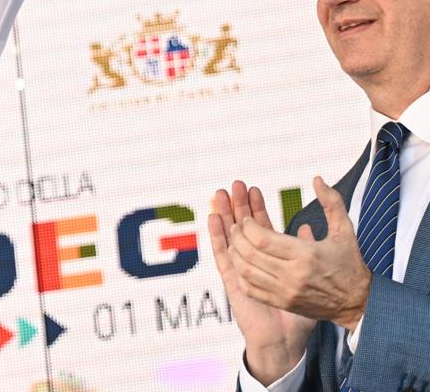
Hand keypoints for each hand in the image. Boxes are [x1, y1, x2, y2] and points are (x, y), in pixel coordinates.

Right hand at [208, 181, 314, 383]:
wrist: (287, 341)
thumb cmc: (301, 315)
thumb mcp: (312, 280)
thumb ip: (310, 253)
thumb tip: (307, 226)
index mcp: (272, 262)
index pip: (262, 229)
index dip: (258, 209)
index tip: (255, 190)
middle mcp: (255, 264)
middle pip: (243, 228)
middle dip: (240, 205)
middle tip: (236, 184)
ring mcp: (241, 271)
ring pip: (230, 237)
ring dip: (225, 215)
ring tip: (222, 194)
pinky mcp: (232, 281)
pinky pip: (222, 256)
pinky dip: (216, 236)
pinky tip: (213, 219)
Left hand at [229, 176, 371, 328]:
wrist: (360, 303)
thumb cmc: (350, 264)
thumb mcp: (345, 230)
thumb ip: (331, 203)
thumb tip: (317, 179)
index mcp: (306, 255)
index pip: (263, 239)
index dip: (248, 225)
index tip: (247, 218)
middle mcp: (294, 276)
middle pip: (250, 254)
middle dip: (237, 236)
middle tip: (235, 225)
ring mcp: (286, 292)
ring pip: (247, 271)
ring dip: (235, 254)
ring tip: (235, 241)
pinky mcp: (283, 303)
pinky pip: (251, 289)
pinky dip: (241, 274)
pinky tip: (241, 262)